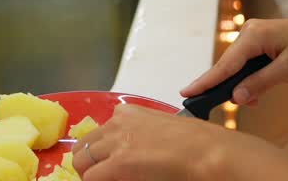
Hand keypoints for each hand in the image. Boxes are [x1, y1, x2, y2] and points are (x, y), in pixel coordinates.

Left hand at [71, 105, 234, 180]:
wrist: (206, 151)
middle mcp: (117, 124)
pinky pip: (91, 178)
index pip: (99, 132)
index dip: (101, 151)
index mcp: (129, 113)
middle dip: (89, 162)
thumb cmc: (196, 142)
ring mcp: (115, 143)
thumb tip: (133, 153)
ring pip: (81, 161)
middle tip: (103, 175)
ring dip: (92, 173)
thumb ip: (139, 136)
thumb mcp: (162, 129)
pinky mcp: (117, 163)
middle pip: (83, 145)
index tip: (107, 162)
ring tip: (108, 180)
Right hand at [182, 13, 287, 105]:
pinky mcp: (262, 42)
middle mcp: (249, 33)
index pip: (225, 64)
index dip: (206, 81)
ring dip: (239, 85)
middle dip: (221, 86)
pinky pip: (248, 64)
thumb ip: (259, 83)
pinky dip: (249, 79)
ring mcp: (255, 36)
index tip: (186, 92)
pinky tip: (254, 94)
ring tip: (244, 102)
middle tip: (204, 105)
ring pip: (237, 66)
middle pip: (227, 65)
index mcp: (253, 36)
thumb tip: (235, 97)